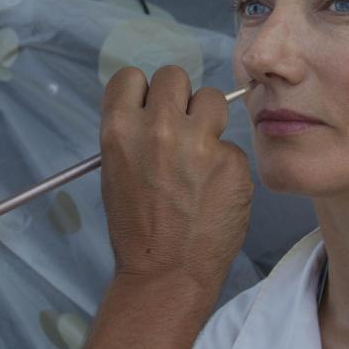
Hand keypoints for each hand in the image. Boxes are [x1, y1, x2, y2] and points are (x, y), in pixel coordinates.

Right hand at [99, 66, 252, 294]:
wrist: (166, 273)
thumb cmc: (136, 227)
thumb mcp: (115, 172)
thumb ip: (134, 134)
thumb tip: (156, 109)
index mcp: (120, 129)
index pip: (131, 77)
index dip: (143, 93)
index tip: (149, 108)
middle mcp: (160, 127)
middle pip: (175, 76)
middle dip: (179, 100)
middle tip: (181, 129)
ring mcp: (200, 142)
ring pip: (213, 98)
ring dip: (208, 119)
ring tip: (202, 154)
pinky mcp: (232, 161)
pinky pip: (231, 144)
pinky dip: (225, 162)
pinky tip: (214, 190)